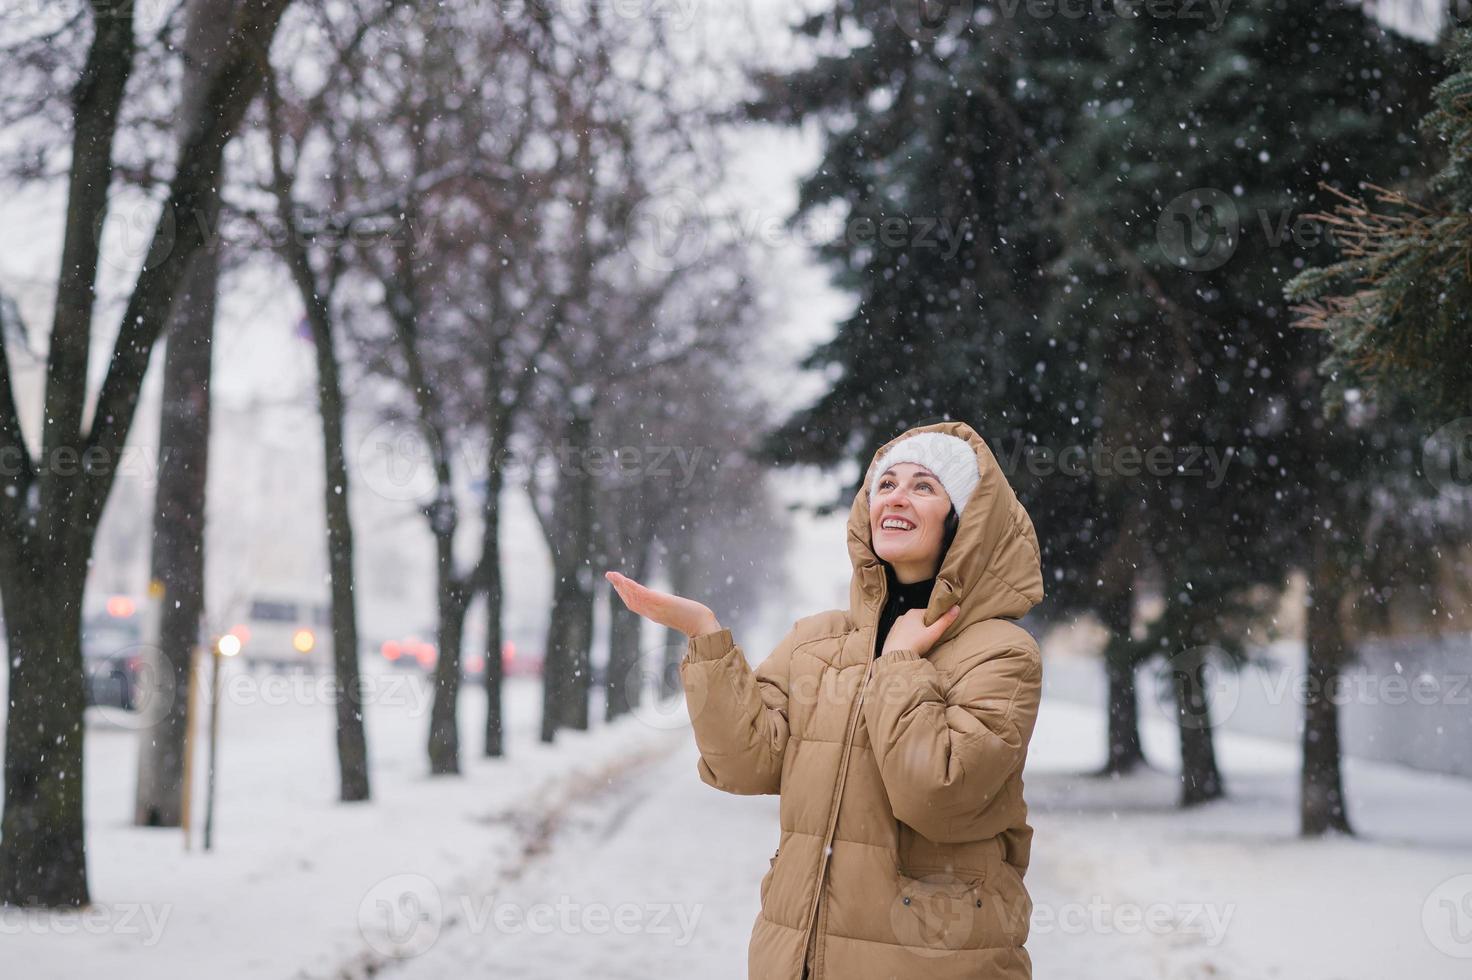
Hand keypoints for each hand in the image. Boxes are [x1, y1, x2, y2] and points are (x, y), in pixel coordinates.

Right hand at [605, 570, 721, 638]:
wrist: (703, 625)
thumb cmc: (697, 622)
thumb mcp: (683, 614)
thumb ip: (678, 613)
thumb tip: (681, 614)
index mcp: (656, 614)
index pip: (637, 604)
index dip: (626, 595)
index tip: (619, 584)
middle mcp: (653, 612)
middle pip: (631, 600)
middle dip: (620, 588)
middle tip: (609, 575)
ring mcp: (655, 609)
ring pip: (633, 597)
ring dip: (621, 585)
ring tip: (611, 575)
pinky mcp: (660, 604)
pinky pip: (642, 595)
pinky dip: (631, 588)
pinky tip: (624, 580)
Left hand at [881, 605, 959, 657]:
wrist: (896, 657)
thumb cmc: (915, 644)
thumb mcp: (934, 633)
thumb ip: (945, 621)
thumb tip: (956, 608)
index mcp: (913, 612)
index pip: (929, 613)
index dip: (936, 622)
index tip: (937, 630)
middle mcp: (903, 616)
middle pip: (920, 621)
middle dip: (926, 629)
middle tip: (929, 639)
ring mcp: (896, 626)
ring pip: (911, 628)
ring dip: (916, 634)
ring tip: (920, 644)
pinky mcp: (891, 635)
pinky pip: (903, 635)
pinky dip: (908, 639)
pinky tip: (911, 647)